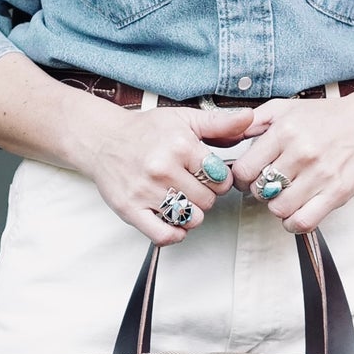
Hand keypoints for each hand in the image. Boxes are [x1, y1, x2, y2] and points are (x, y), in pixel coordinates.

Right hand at [74, 102, 255, 243]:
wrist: (103, 140)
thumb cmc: (146, 131)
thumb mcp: (185, 119)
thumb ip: (219, 123)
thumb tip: (250, 118)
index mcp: (180, 146)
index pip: (221, 178)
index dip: (219, 179)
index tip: (208, 174)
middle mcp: (162, 169)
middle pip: (208, 200)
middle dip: (206, 195)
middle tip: (192, 185)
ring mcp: (145, 191)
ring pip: (191, 219)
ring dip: (192, 214)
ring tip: (182, 199)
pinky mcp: (130, 210)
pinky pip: (163, 236)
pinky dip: (175, 233)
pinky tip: (174, 221)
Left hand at [224, 90, 353, 232]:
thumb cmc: (326, 118)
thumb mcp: (285, 107)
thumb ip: (253, 122)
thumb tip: (224, 135)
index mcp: (285, 131)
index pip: (245, 170)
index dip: (243, 178)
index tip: (249, 177)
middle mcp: (302, 151)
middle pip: (260, 191)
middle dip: (261, 191)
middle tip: (271, 185)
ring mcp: (321, 174)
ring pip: (279, 208)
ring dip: (278, 207)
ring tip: (286, 195)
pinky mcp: (337, 192)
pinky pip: (303, 221)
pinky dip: (294, 223)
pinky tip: (296, 212)